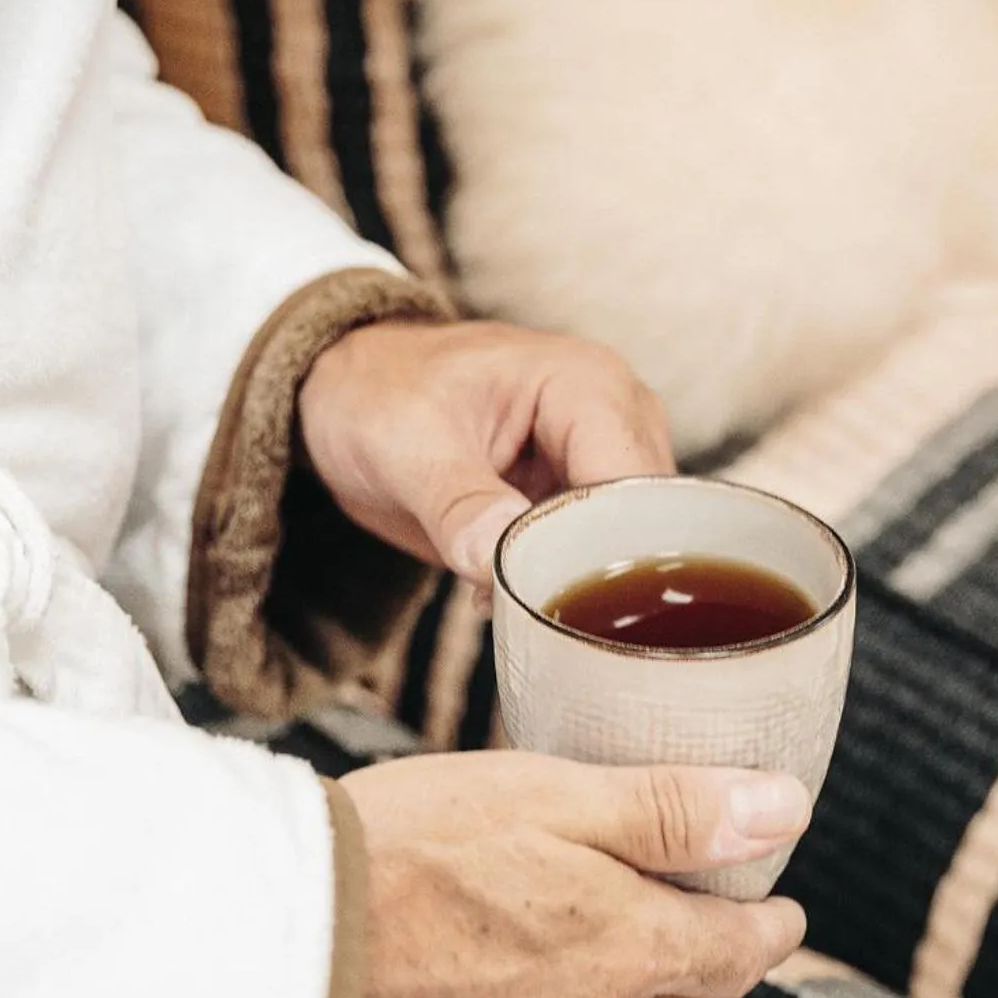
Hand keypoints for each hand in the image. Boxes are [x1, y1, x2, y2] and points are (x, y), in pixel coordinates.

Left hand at [300, 319, 674, 585]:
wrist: (351, 393)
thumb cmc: (378, 392)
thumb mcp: (404, 444)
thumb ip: (456, 503)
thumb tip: (496, 557)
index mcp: (587, 385)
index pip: (631, 485)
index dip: (603, 548)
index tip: (555, 598)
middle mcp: (618, 419)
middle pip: (647, 522)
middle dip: (597, 574)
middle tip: (537, 612)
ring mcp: (605, 461)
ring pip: (630, 546)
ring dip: (579, 582)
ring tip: (519, 600)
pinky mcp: (584, 498)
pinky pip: (599, 553)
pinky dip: (562, 581)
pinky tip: (514, 594)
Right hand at [341, 752, 810, 997]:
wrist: (272, 956)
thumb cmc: (406, 854)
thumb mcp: (548, 797)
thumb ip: (670, 809)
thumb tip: (783, 808)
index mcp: (629, 950)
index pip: (740, 952)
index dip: (768, 926)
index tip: (778, 909)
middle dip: (703, 961)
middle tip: (696, 915)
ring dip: (629, 997)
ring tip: (602, 945)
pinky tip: (507, 988)